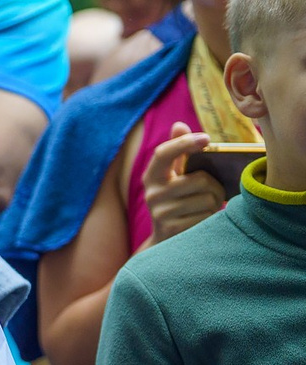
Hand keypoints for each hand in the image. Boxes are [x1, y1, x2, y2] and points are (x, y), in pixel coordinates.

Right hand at [139, 125, 227, 247]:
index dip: (184, 143)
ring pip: (207, 198)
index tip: (206, 138)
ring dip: (214, 201)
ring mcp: (161, 213)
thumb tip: (179, 125)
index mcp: (152, 176)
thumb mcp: (173, 176)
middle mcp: (152, 194)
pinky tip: (202, 219)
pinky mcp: (173, 229)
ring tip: (206, 205)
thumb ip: (177, 151)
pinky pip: (206, 216)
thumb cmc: (175, 200)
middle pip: (200, 180)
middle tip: (212, 190)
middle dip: (214, 185)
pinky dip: (210, 216)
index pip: (163, 153)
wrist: (165, 239)